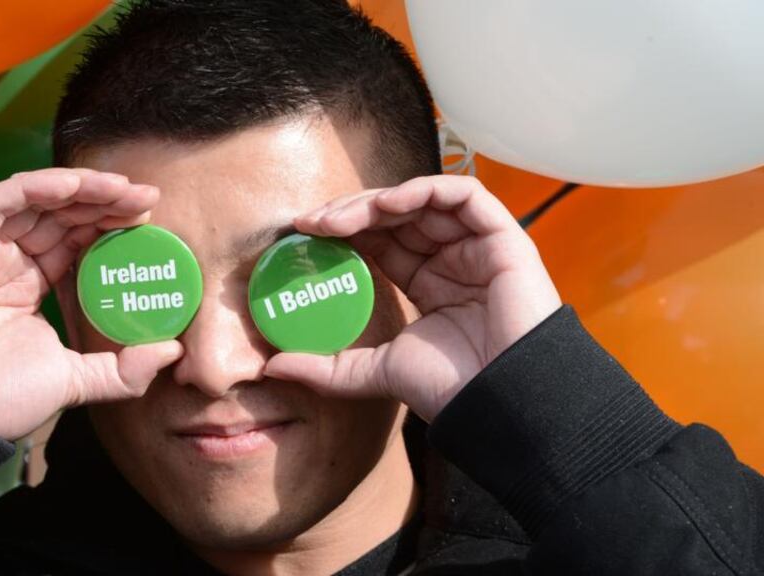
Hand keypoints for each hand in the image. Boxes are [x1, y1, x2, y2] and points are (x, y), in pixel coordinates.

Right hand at [0, 168, 182, 439]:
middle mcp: (8, 261)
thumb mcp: (76, 381)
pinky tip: (71, 186)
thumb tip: (173, 351)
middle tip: (146, 197)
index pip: (75, 238)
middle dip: (104, 200)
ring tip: (121, 187)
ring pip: (33, 201)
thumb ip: (124, 369)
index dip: (110, 222)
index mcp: (31, 284)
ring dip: (79, 187)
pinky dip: (33, 188)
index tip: (149, 216)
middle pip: (60, 214)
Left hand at [264, 175, 560, 421]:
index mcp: (429, 283)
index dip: (343, 231)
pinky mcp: (503, 237)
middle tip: (310, 223)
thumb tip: (273, 367)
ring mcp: (478, 246)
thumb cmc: (452, 388)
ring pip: (422, 200)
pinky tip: (386, 205)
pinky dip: (422, 191)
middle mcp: (452, 259)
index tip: (302, 235)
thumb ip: (327, 368)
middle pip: (396, 217)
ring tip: (337, 218)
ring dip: (375, 200)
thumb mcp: (375, 372)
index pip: (381, 241)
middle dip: (350, 213)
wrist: (502, 402)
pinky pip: (463, 194)